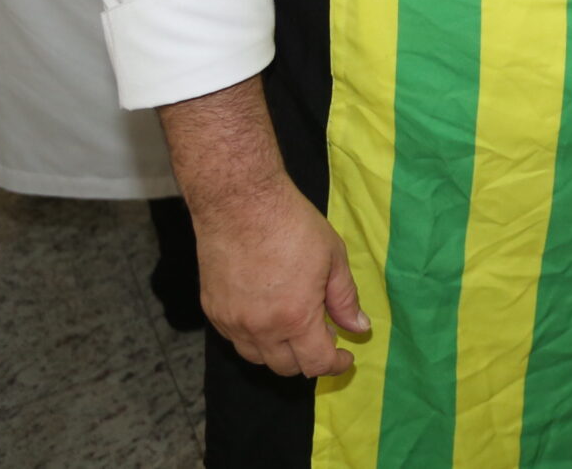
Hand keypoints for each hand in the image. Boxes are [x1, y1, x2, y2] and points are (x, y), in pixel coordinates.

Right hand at [191, 181, 365, 377]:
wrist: (240, 204)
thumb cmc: (292, 225)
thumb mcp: (333, 257)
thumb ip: (345, 298)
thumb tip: (359, 328)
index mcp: (296, 318)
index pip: (316, 364)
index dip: (335, 365)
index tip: (345, 357)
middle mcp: (261, 328)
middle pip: (285, 368)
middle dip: (309, 359)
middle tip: (323, 335)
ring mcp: (232, 322)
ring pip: (258, 357)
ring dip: (280, 351)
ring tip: (295, 326)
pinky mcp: (212, 311)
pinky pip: (235, 339)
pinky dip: (255, 337)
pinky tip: (268, 314)